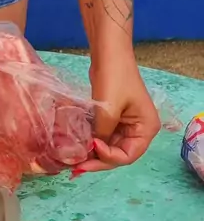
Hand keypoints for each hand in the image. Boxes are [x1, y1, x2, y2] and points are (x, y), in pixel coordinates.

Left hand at [76, 54, 160, 173]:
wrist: (109, 53)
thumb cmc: (114, 78)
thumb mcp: (108, 110)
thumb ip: (102, 133)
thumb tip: (91, 151)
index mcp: (146, 129)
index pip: (128, 156)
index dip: (109, 157)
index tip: (92, 147)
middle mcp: (139, 130)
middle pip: (118, 155)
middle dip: (98, 161)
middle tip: (76, 168)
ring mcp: (126, 125)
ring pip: (109, 148)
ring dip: (93, 155)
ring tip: (74, 162)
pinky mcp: (113, 118)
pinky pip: (104, 137)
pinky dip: (92, 143)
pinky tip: (78, 149)